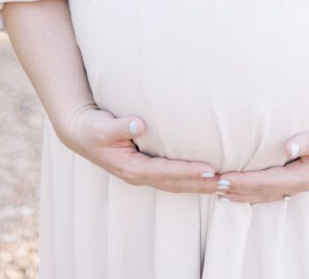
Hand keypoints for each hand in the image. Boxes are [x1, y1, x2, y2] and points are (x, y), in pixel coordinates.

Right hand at [59, 104, 220, 194]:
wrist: (80, 132)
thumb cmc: (92, 128)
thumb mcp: (101, 127)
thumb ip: (120, 126)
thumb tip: (139, 124)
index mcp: (131, 168)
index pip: (165, 173)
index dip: (188, 171)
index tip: (210, 169)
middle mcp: (139, 175)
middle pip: (176, 184)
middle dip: (201, 184)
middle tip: (228, 182)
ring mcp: (143, 174)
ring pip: (176, 184)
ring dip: (199, 184)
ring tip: (224, 183)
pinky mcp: (146, 167)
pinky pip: (172, 177)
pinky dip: (189, 178)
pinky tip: (205, 175)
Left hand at [215, 112, 308, 203]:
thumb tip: (289, 147)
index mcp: (305, 175)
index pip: (267, 182)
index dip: (244, 182)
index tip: (223, 179)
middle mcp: (301, 182)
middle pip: (263, 192)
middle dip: (238, 191)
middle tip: (212, 187)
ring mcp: (301, 180)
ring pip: (267, 192)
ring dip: (244, 193)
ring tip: (221, 192)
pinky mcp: (301, 174)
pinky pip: (274, 187)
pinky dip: (257, 189)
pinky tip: (247, 188)